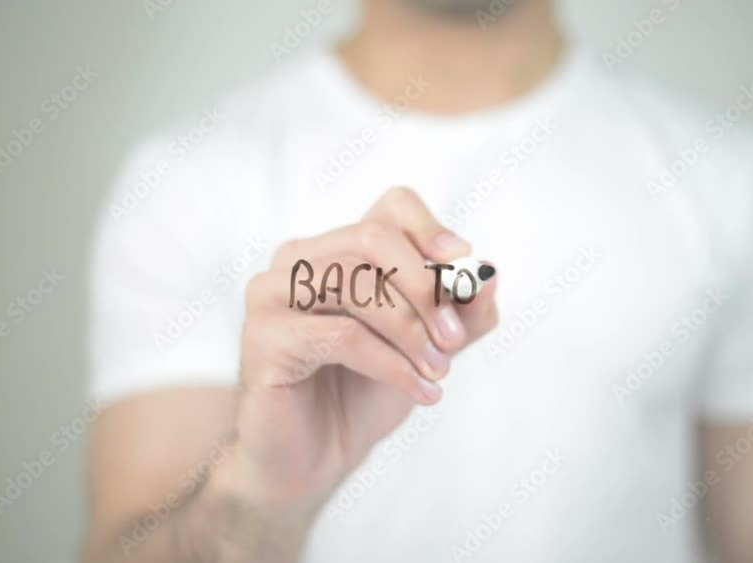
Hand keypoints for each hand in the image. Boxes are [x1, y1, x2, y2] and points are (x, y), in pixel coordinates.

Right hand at [229, 187, 498, 518]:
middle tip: (455, 338)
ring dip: (410, 331)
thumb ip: (460, 314)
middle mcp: (299, 260)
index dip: (429, 228)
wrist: (314, 459)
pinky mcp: (263, 337)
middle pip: (372, 238)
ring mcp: (273, 294)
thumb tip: (489, 277)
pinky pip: (341, 336)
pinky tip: (418, 391)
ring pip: (355, 284)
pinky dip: (391, 364)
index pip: (389, 208)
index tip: (461, 263)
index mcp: (338, 250)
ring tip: (438, 372)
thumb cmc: (364, 394)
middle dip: (425, 287)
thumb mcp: (426, 349)